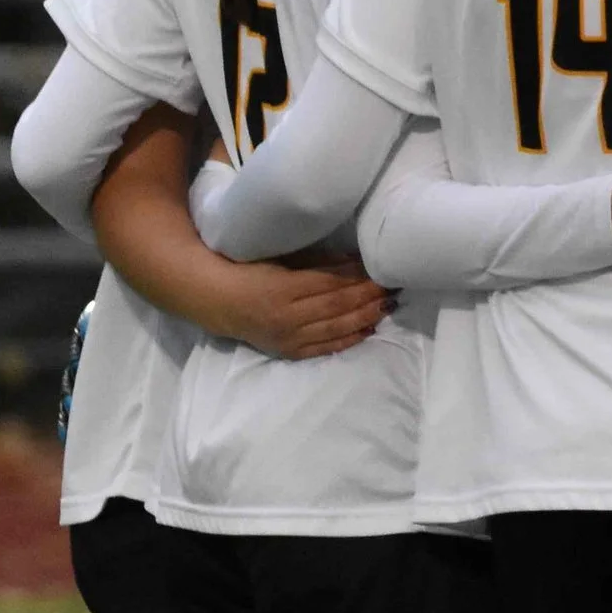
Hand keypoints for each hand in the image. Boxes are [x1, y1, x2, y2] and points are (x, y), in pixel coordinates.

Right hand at [221, 260, 393, 359]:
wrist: (219, 303)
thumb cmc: (249, 272)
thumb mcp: (279, 260)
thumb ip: (315, 261)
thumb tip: (354, 261)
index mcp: (280, 288)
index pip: (328, 283)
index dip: (357, 277)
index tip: (378, 269)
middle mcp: (286, 317)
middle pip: (336, 306)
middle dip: (368, 296)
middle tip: (392, 286)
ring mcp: (289, 338)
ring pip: (336, 328)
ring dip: (365, 317)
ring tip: (387, 306)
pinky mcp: (291, 352)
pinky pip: (327, 347)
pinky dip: (350, 339)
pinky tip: (369, 329)